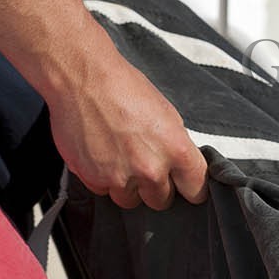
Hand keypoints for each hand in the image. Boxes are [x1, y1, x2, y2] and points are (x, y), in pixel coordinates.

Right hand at [46, 43, 207, 210]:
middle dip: (154, 186)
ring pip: (130, 200)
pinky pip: (103, 191)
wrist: (82, 78)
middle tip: (143, 162)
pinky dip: (102, 178)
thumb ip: (176, 149)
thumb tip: (180, 168)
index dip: (190, 187)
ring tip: (118, 155)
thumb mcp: (167, 115)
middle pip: (162, 201)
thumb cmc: (123, 87)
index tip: (184, 185)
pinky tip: (100, 153)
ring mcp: (120, 177)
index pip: (197, 191)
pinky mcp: (93, 179)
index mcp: (176, 150)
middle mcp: (150, 169)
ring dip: (127, 185)